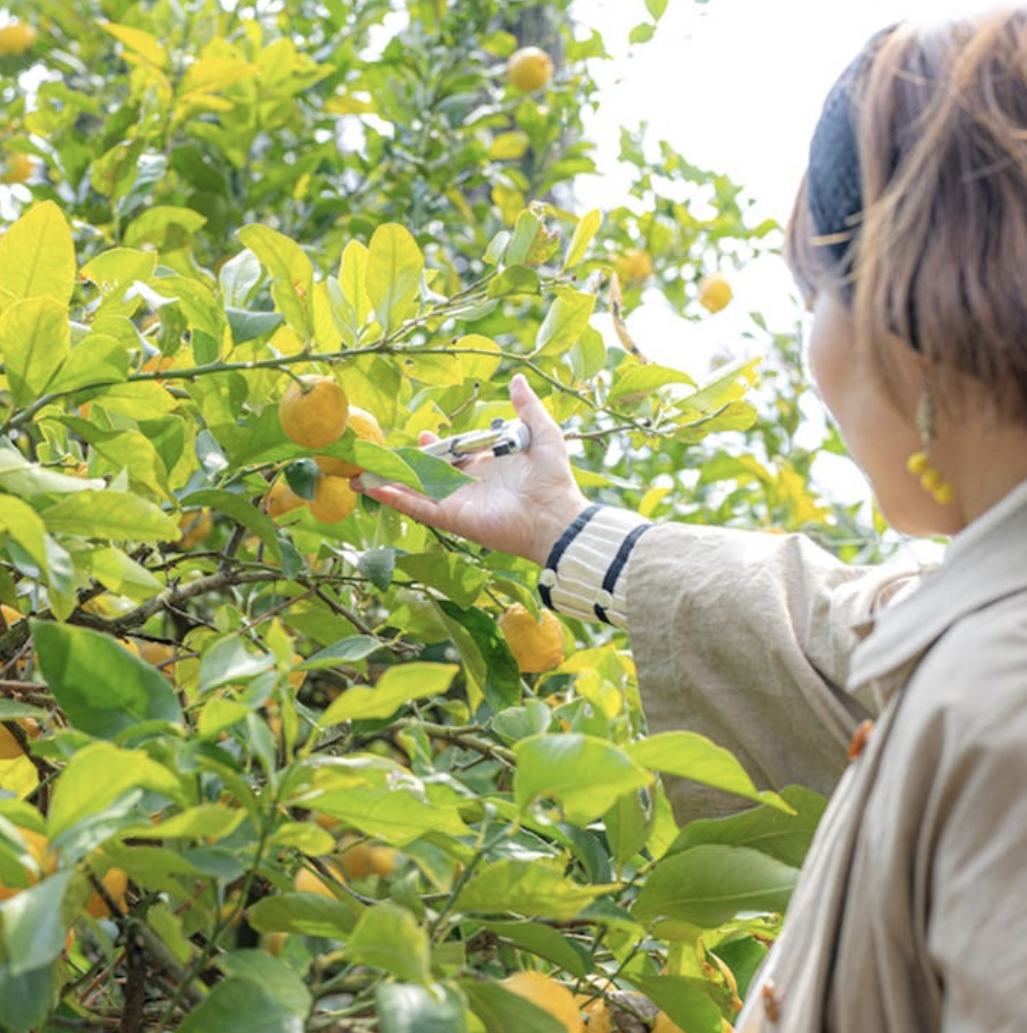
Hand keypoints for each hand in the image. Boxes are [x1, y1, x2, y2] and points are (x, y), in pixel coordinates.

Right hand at [354, 374, 590, 565]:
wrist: (554, 514)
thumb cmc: (552, 478)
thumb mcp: (541, 432)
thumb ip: (527, 407)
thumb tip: (517, 379)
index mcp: (485, 466)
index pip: (453, 454)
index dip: (437, 445)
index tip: (424, 433)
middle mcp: (467, 485)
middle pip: (427, 472)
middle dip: (404, 463)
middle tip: (380, 453)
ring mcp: (456, 502)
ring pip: (413, 489)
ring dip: (386, 481)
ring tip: (359, 472)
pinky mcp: (451, 517)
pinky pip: (417, 507)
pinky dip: (393, 498)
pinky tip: (371, 488)